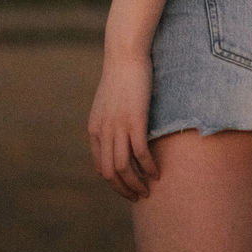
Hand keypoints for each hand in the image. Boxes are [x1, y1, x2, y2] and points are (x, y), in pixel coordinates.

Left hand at [87, 52, 158, 201]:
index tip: (127, 189)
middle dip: (125, 190)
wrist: (124, 55)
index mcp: (94, 129)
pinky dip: (148, 167)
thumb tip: (115, 140)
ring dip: (137, 184)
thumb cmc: (119, 77)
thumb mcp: (107, 104)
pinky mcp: (135, 120)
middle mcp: (103, 131)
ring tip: (149, 189)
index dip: (114, 183)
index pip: (100, 167)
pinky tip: (157, 172)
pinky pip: (140, 153)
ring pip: (124, 168)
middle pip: (110, 173)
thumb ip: (107, 123)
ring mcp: (118, 126)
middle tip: (139, 196)